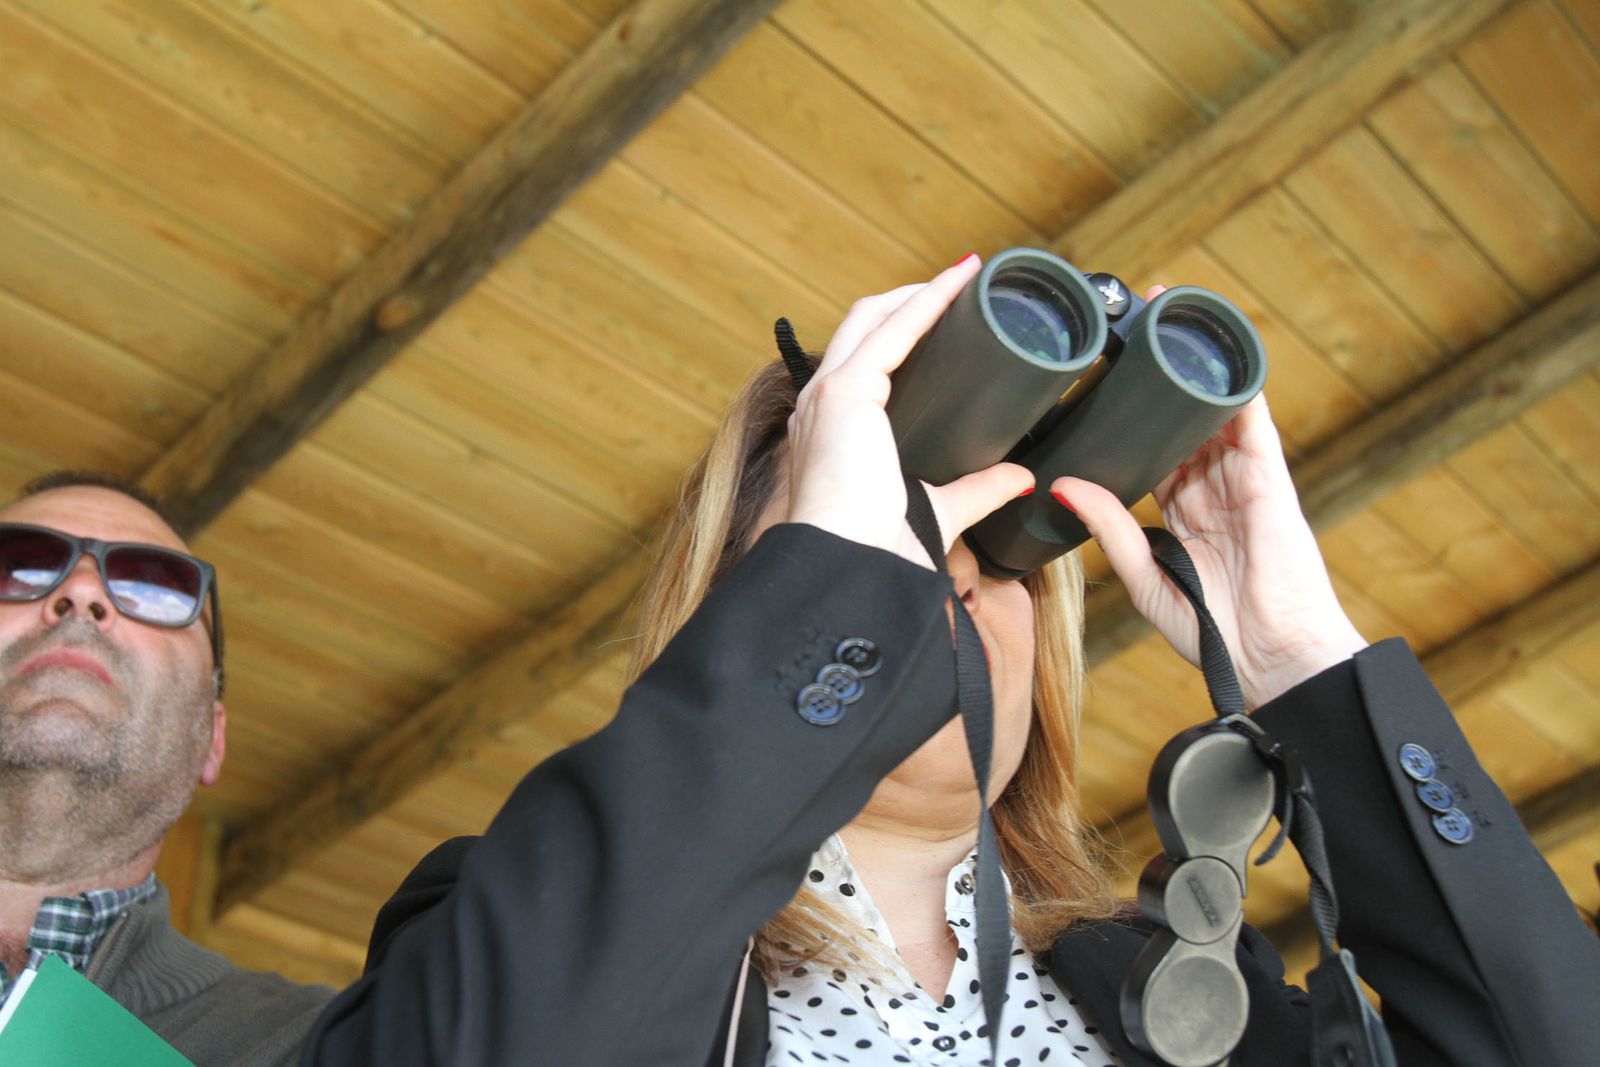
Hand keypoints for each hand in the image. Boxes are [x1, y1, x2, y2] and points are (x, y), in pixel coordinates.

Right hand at [786, 255, 1032, 568]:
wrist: (850, 564)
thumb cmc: (876, 548)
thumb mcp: (937, 509)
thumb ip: (975, 492)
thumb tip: (1020, 479)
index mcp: (834, 430)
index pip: (865, 363)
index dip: (903, 332)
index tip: (947, 315)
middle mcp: (822, 404)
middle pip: (863, 327)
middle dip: (909, 300)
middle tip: (960, 285)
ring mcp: (829, 394)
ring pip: (871, 317)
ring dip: (918, 291)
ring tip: (963, 273)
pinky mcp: (845, 391)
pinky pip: (891, 330)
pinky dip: (926, 301)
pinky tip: (958, 281)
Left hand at [1054, 291, 1365, 706]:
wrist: (1276, 662)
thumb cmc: (1217, 634)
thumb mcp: (1146, 579)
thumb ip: (1111, 531)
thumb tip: (1062, 487)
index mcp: (1182, 513)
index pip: (1151, 450)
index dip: (1128, 413)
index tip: (1100, 379)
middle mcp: (1214, 490)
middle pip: (1181, 420)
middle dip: (1158, 374)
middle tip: (1126, 326)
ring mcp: (1244, 483)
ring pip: (1215, 412)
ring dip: (1193, 366)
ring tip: (1164, 318)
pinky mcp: (1269, 483)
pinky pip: (1254, 426)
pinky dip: (1238, 388)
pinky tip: (1219, 353)